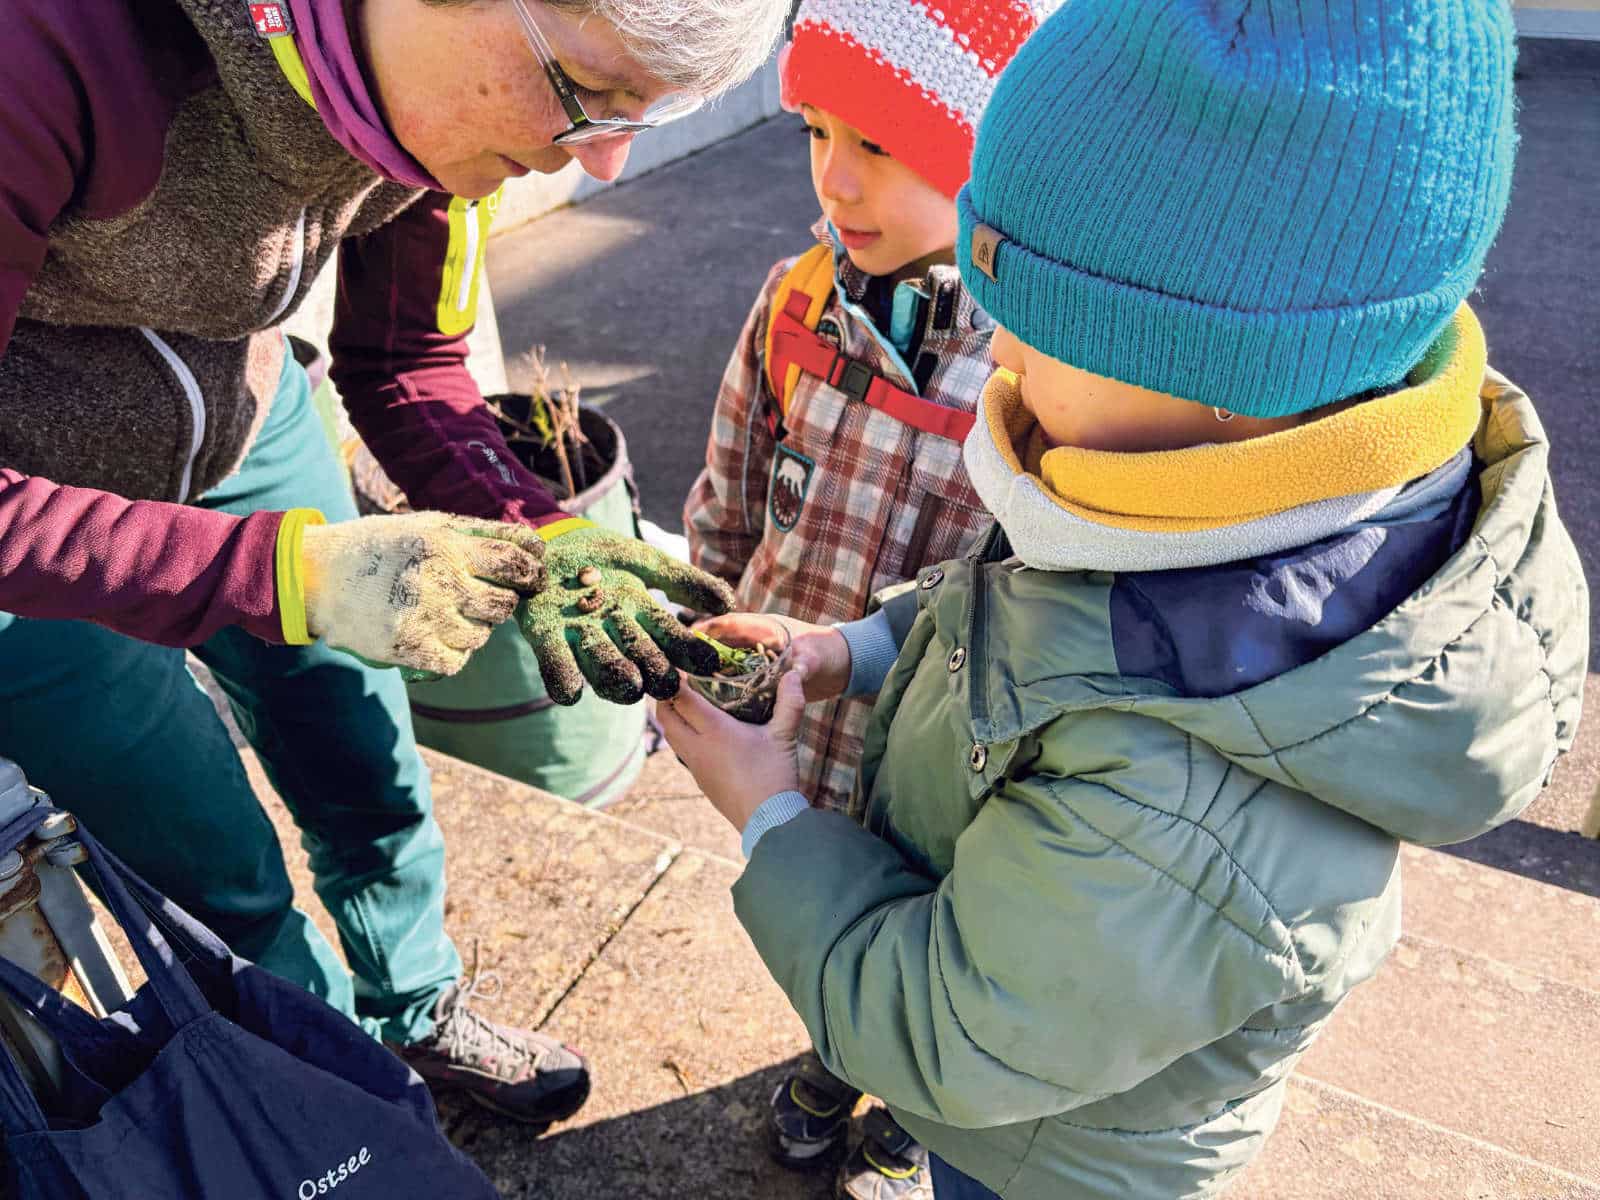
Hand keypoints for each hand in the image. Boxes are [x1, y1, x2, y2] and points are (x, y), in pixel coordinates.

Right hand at [300, 512, 545, 675]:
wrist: (320, 576)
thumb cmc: (383, 547)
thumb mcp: (427, 526)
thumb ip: (479, 534)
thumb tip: (536, 545)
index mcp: (446, 543)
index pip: (513, 560)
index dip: (532, 571)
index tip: (533, 578)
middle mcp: (439, 578)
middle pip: (504, 604)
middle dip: (500, 603)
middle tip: (479, 598)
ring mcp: (424, 615)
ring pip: (482, 636)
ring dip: (473, 629)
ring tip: (444, 614)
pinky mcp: (408, 647)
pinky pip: (456, 661)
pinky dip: (452, 654)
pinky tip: (434, 637)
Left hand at [518, 524, 735, 705]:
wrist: (544, 545)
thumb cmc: (598, 555)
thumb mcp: (645, 561)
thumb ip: (684, 581)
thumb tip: (728, 604)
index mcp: (642, 618)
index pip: (673, 640)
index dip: (690, 653)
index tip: (709, 662)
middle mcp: (616, 635)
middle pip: (644, 664)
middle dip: (656, 671)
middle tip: (666, 679)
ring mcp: (582, 639)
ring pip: (606, 672)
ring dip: (616, 674)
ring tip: (628, 681)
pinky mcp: (546, 639)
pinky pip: (558, 672)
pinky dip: (566, 682)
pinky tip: (572, 690)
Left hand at [658, 669, 806, 832]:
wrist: (768, 821)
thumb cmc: (775, 775)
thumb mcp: (784, 735)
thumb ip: (790, 701)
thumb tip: (796, 672)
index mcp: (714, 731)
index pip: (681, 699)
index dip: (674, 680)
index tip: (675, 665)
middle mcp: (697, 747)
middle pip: (666, 717)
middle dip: (665, 698)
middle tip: (675, 683)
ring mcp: (695, 766)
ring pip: (670, 736)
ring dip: (672, 718)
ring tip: (684, 705)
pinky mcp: (700, 781)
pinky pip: (682, 752)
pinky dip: (682, 736)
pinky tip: (699, 735)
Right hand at [693, 613, 851, 702]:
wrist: (843, 666)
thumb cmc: (829, 653)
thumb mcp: (816, 658)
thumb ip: (805, 664)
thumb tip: (798, 671)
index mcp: (764, 627)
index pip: (728, 623)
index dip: (705, 630)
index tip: (684, 640)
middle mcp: (754, 640)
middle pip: (717, 643)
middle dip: (695, 653)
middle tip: (673, 668)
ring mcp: (754, 657)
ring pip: (721, 661)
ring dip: (703, 671)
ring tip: (680, 687)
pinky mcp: (757, 674)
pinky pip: (732, 678)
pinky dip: (718, 686)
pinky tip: (704, 702)